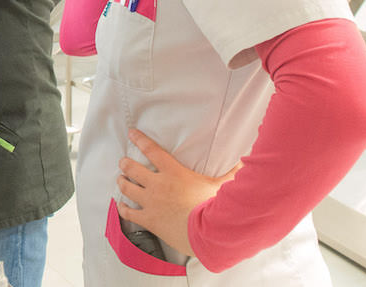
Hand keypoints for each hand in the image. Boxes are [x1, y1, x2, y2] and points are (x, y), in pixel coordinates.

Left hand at [115, 129, 239, 256]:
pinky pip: (129, 212)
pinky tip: (121, 206)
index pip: (152, 150)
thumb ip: (231, 173)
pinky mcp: (148, 219)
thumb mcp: (221, 186)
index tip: (132, 133)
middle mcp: (157, 184)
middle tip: (123, 162)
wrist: (205, 232)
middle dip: (126, 164)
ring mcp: (150, 202)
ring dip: (122, 183)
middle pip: (133, 169)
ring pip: (127, 188)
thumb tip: (244, 163)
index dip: (140, 139)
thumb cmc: (212, 207)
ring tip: (120, 180)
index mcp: (173, 172)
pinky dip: (123, 208)